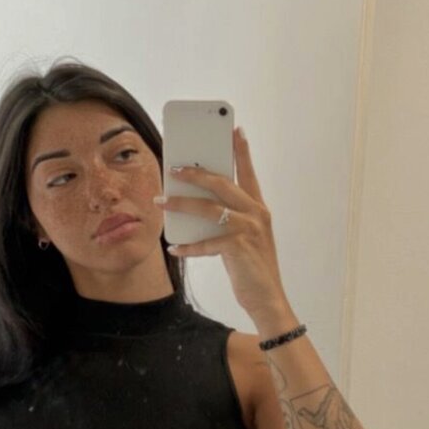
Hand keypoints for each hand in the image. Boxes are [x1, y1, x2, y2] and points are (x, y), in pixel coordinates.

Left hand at [158, 127, 286, 317]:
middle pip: (222, 183)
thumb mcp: (243, 239)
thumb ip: (226, 221)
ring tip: (161, 202)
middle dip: (195, 173)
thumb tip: (195, 208)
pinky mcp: (238, 248)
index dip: (242, 151)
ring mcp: (249, 229)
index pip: (248, 173)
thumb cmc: (251, 268)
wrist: (267, 298)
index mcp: (259, 209)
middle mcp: (256, 214)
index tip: (234, 130)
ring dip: (181, 204)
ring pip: (209, 208)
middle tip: (174, 168)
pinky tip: (174, 248)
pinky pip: (206, 243)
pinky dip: (188, 247)